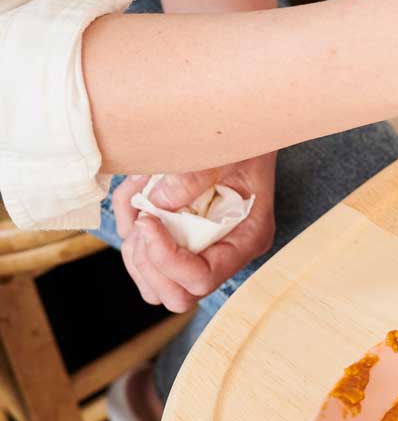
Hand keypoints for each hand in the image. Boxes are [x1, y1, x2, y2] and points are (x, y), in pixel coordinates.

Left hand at [111, 154, 277, 313]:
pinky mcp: (179, 239)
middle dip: (149, 262)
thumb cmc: (243, 138)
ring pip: (155, 285)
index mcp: (246, 238)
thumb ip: (197, 175)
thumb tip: (159, 203)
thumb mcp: (228, 151)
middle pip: (177, 295)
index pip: (202, 278)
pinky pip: (142, 257)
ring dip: (135, 249)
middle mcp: (224, 252)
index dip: (168, 259)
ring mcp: (201, 249)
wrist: (242, 125)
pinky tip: (138, 192)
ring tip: (139, 204)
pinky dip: (128, 227)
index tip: (149, 221)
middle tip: (143, 220)